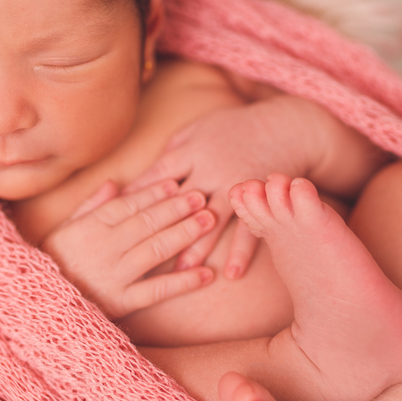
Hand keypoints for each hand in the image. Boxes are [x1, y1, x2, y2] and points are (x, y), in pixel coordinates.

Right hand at [40, 178, 216, 319]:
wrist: (35, 306)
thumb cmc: (52, 263)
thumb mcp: (64, 229)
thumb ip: (90, 206)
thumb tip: (115, 183)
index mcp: (90, 227)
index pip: (128, 204)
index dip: (154, 193)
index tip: (177, 182)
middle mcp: (104, 248)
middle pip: (146, 223)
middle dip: (176, 208)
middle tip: (202, 196)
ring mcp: (114, 275)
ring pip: (155, 250)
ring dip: (184, 234)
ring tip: (209, 221)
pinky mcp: (121, 302)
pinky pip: (156, 290)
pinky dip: (183, 282)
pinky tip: (206, 274)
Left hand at [126, 98, 315, 277]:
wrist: (284, 127)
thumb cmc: (233, 127)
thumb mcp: (197, 128)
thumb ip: (172, 151)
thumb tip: (147, 178)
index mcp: (191, 152)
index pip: (158, 177)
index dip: (138, 198)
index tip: (118, 219)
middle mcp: (210, 170)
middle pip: (181, 204)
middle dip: (161, 230)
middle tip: (141, 257)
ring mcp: (235, 185)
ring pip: (212, 221)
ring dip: (198, 248)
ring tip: (182, 273)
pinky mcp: (258, 198)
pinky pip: (250, 228)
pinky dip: (242, 252)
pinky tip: (233, 273)